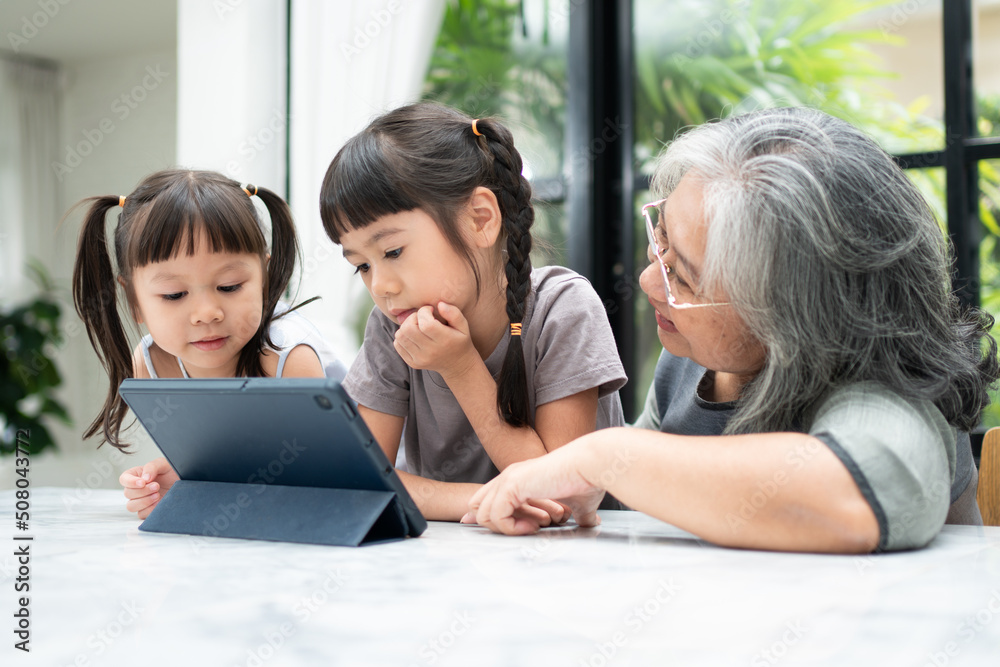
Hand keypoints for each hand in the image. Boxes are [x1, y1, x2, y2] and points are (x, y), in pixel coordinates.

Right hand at [119, 456, 178, 518]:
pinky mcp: (148, 510)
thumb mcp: (163, 464)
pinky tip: (159, 503)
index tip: (142, 482)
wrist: (184, 483)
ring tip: (157, 495)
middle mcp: (137, 489)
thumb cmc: (172, 471)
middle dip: (142, 491)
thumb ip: (151, 467)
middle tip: (156, 486)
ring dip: (144, 501)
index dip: (130, 482)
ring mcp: (141, 500)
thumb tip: (144, 478)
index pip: (124, 479)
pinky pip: (141, 514)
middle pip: (128, 493)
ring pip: (131, 506)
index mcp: (137, 475)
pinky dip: (149, 510)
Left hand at [393, 302, 477, 378]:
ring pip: (400, 336)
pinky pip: (398, 345)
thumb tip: (439, 304)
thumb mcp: (463, 326)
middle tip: (421, 317)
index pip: (425, 324)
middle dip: (412, 317)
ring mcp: (420, 359)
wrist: (457, 365)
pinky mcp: (413, 363)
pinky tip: (413, 335)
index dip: (424, 312)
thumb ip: (454, 313)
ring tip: (417, 326)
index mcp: (444, 341)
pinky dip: (402, 336)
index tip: (429, 310)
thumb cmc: (459, 340)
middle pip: (409, 329)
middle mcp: (431, 352)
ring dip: (406, 326)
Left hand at [462, 444, 605, 534]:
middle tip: (524, 530)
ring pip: (481, 514)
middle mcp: (509, 476)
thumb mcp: (577, 503)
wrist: (591, 464)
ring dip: (505, 529)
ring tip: (533, 529)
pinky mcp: (512, 485)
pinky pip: (496, 516)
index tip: (504, 531)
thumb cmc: (588, 480)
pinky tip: (534, 527)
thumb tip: (591, 524)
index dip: (488, 517)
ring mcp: (508, 479)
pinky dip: (511, 528)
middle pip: (476, 506)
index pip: (487, 497)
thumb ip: (576, 514)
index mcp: (519, 477)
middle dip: (494, 525)